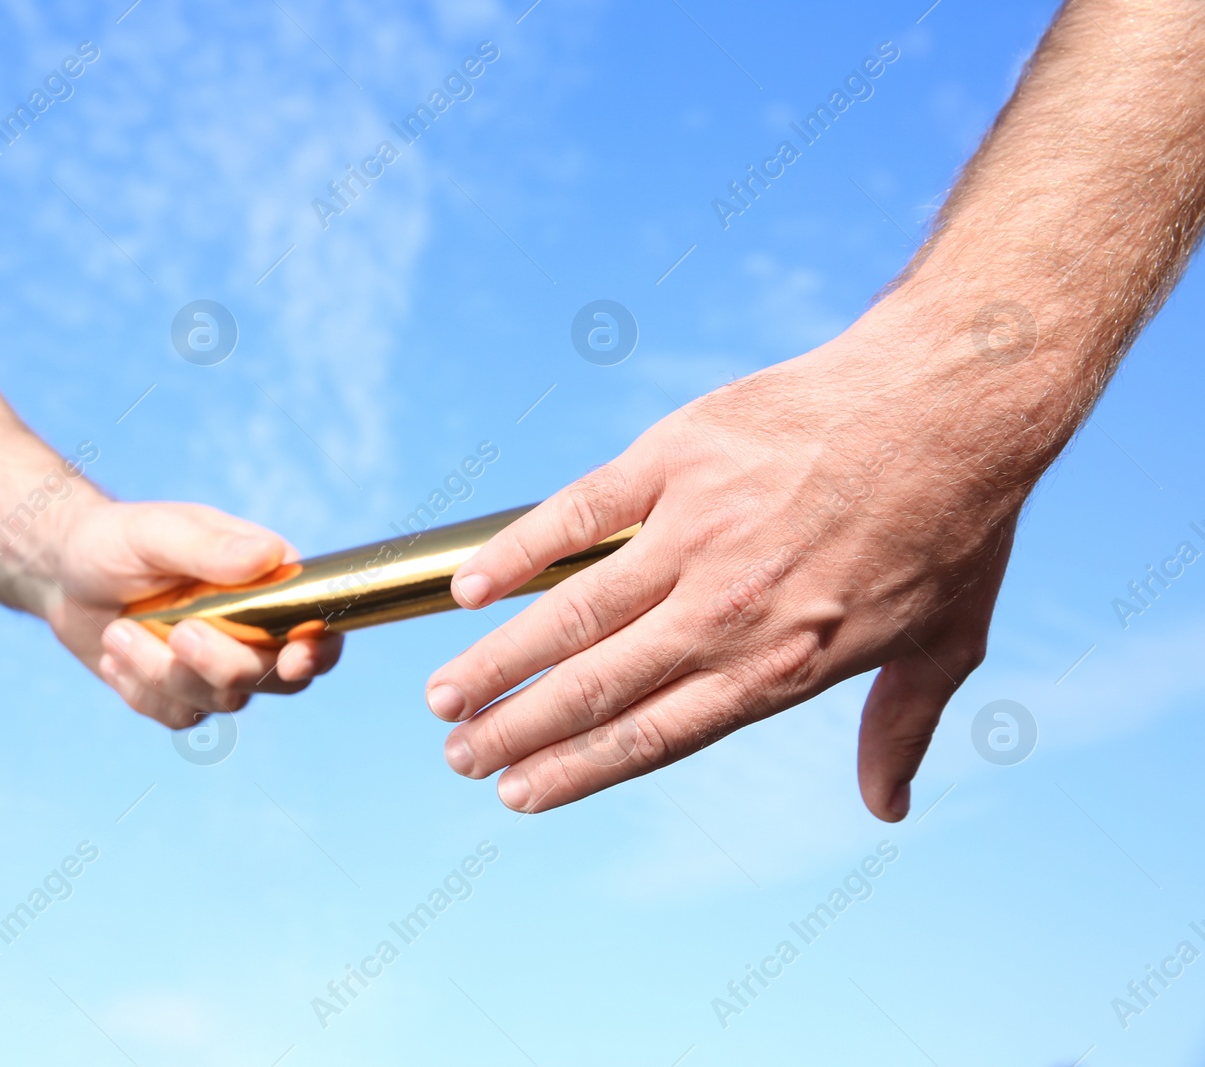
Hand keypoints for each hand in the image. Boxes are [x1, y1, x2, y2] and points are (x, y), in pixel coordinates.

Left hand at [42, 500, 342, 727]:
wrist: (64, 573)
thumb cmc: (115, 540)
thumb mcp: (155, 532)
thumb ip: (210, 548)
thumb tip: (270, 556)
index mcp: (267, 582)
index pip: (318, 626)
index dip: (318, 650)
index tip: (293, 658)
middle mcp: (255, 629)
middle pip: (273, 677)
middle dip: (222, 663)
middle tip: (177, 631)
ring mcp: (220, 666)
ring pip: (223, 701)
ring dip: (165, 672)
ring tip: (118, 631)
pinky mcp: (184, 693)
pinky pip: (181, 716)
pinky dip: (142, 691)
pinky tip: (115, 654)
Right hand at [425, 307, 1024, 819]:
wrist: (954, 399)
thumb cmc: (955, 525)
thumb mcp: (944, 645)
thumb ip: (898, 728)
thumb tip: (887, 808)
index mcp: (779, 665)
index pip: (651, 737)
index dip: (575, 772)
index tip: (517, 796)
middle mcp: (724, 610)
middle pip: (594, 688)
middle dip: (515, 731)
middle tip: (457, 758)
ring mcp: (695, 532)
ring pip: (570, 612)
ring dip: (496, 664)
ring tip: (441, 700)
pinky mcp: (677, 457)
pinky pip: (578, 512)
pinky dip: (518, 552)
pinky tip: (468, 589)